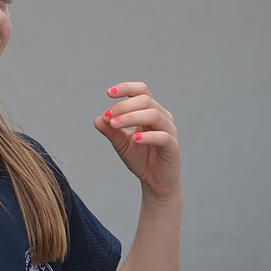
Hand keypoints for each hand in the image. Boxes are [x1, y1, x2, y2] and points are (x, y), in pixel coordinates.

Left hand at [94, 82, 180, 202]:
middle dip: (123, 106)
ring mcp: (169, 131)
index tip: (108, 93)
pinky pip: (162, 136)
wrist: (156, 182)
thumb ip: (111, 131)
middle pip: (145, 100)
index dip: (126, 88)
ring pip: (153, 114)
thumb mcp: (121, 144)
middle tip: (108, 116)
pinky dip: (147, 136)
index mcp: (150, 112)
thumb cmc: (141, 159)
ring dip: (131, 117)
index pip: (141, 91)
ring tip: (114, 125)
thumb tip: (98, 119)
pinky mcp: (173, 146)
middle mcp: (162, 117)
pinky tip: (134, 138)